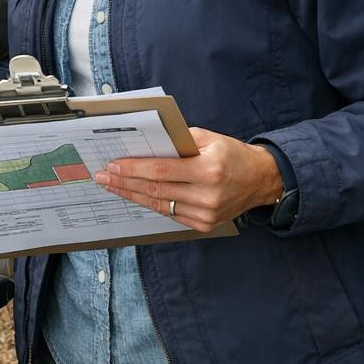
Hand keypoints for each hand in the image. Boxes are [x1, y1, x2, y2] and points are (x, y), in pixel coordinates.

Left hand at [93, 128, 284, 232]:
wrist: (261, 180)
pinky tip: (135, 196)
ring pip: (159, 205)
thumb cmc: (233, 154)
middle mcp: (207, 195)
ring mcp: (206, 214)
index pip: (162, 171)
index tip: (112, 166)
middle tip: (103, 177)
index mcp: (209, 170)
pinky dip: (151, 204)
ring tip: (112, 187)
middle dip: (125, 183)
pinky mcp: (204, 224)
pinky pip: (170, 214)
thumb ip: (178, 142)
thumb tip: (146, 144)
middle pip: (156, 190)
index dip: (134, 169)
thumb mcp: (209, 139)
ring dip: (132, 195)